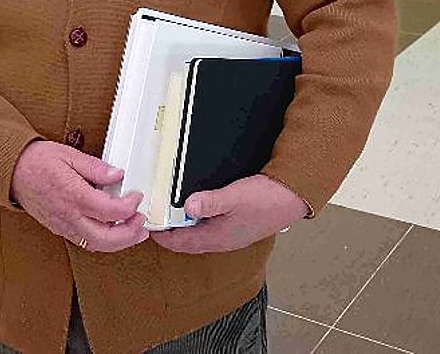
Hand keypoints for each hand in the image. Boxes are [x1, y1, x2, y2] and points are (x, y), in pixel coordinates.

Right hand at [10, 140, 147, 252]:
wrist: (12, 172)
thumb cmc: (37, 161)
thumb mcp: (69, 154)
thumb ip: (96, 167)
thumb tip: (117, 174)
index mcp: (74, 196)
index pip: (111, 212)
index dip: (130, 206)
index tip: (136, 196)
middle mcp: (69, 216)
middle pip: (107, 239)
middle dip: (130, 234)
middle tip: (142, 222)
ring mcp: (64, 226)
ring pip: (97, 246)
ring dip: (119, 242)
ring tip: (134, 231)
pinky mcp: (60, 229)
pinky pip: (86, 243)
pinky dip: (104, 241)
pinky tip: (113, 231)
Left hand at [149, 175, 308, 254]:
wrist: (291, 199)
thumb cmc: (265, 200)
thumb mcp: (234, 197)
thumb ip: (210, 201)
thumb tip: (188, 205)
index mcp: (217, 237)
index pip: (181, 243)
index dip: (163, 237)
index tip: (148, 227)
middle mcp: (222, 241)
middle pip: (188, 242)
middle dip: (170, 234)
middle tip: (155, 221)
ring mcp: (230, 236)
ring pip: (199, 236)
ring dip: (184, 229)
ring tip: (171, 215)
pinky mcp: (237, 228)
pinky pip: (211, 230)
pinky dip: (198, 224)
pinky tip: (197, 211)